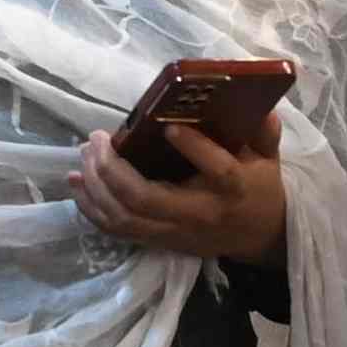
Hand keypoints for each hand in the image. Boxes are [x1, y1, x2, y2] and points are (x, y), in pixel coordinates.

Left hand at [77, 115, 288, 264]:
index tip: (169, 126)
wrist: (258, 236)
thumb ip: (263, 132)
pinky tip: (77, 184)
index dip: (196, 149)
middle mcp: (199, 213)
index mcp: (232, 188)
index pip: (219, 172)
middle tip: (97, 139)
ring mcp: (175, 232)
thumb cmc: (258, 187)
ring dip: (95, 187)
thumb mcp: (268, 157)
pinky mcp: (159, 242)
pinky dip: (91, 209)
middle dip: (113, 169)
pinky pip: (117, 231)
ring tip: (83, 156)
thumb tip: (259, 105)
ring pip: (124, 218)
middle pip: (147, 200)